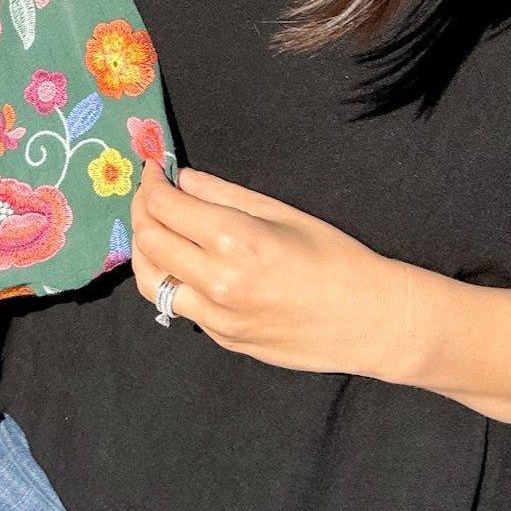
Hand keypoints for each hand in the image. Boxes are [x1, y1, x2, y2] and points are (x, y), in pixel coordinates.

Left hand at [130, 161, 412, 379]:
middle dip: (142, 210)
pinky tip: (184, 263)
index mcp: (234, 240)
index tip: (153, 171)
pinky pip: (181, 306)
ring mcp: (217, 317)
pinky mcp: (222, 339)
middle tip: (150, 195)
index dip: (151, 184)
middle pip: (149, 241)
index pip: (165, 207)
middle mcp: (217, 281)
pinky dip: (172, 279)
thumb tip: (182, 179)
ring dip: (145, 250)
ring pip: (151, 281)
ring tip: (155, 230)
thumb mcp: (281, 212)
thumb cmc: (335, 257)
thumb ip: (223, 194)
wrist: (368, 319)